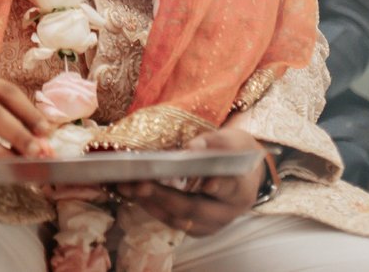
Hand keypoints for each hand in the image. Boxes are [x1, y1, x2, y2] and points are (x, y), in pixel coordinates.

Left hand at [114, 126, 265, 236]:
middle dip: (164, 196)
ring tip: (126, 187)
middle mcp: (227, 212)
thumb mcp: (229, 140)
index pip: (230, 189)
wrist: (242, 174)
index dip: (218, 186)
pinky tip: (134, 193)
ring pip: (180, 219)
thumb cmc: (233, 153)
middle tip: (139, 184)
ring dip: (150, 203)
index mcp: (241, 188)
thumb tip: (190, 149)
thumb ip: (211, 143)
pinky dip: (152, 208)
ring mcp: (212, 224)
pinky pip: (173, 222)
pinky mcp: (197, 228)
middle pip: (195, 208)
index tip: (206, 184)